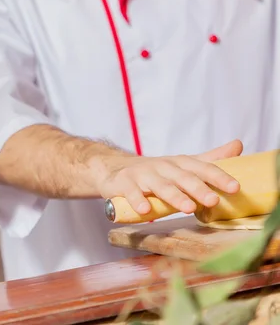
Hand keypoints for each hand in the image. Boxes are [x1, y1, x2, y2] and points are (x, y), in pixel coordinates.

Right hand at [96, 140, 242, 214]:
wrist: (115, 169)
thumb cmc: (156, 172)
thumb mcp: (183, 165)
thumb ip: (209, 160)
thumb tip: (238, 145)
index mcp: (179, 163)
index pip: (202, 168)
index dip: (219, 177)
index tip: (235, 187)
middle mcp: (162, 167)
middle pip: (182, 178)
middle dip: (198, 189)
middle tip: (213, 200)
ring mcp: (142, 175)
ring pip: (160, 186)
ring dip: (174, 196)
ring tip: (187, 208)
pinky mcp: (124, 184)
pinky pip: (131, 193)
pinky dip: (138, 201)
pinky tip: (145, 210)